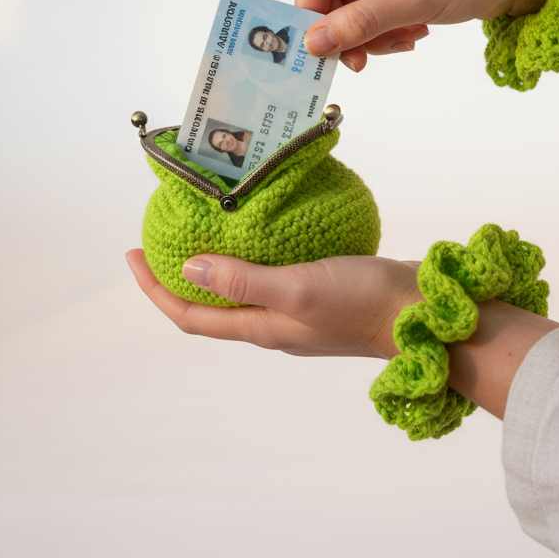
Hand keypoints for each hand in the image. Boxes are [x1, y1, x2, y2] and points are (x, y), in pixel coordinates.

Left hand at [126, 249, 423, 359]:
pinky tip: (264, 229)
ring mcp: (300, 311)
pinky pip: (274, 275)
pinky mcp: (324, 293)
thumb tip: (187, 268)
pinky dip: (255, 255)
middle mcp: (274, 324)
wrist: (427, 314)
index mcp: (262, 329)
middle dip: (177, 276)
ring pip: (242, 290)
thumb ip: (244, 280)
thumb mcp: (298, 287)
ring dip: (216, 265)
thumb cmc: (364, 303)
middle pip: (210, 305)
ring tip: (203, 229)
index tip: (131, 254)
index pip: (190, 314)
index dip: (155, 289)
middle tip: (158, 239)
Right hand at [295, 0, 557, 71]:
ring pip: (353, 8)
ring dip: (372, 34)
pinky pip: (375, 11)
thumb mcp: (414, 0)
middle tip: (361, 62)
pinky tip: (414, 33)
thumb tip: (313, 43)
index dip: (310, 13)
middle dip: (347, 29)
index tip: (315, 52)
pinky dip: (388, 30)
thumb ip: (359, 22)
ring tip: (404, 40)